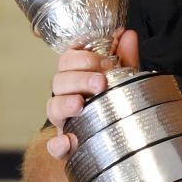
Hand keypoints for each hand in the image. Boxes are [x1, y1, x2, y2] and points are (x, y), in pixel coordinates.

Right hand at [44, 29, 139, 159]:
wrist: (118, 141)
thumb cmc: (115, 104)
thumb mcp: (122, 80)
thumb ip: (125, 58)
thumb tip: (128, 34)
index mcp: (77, 78)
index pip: (68, 60)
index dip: (82, 56)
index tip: (103, 60)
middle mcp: (66, 96)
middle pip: (59, 80)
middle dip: (79, 78)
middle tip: (101, 82)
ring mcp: (63, 121)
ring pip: (52, 107)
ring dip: (65, 103)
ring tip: (81, 104)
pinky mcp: (65, 146)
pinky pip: (54, 146)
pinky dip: (58, 144)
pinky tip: (68, 142)